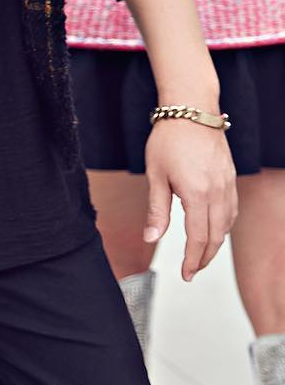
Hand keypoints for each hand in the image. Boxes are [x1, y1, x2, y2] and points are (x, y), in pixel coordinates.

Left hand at [143, 119, 237, 281]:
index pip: (199, 239)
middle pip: (216, 237)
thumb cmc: (169, 139)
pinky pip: (232, 210)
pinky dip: (224, 225)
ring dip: (215, 244)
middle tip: (192, 271)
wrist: (191, 110)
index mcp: (197, 194)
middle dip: (204, 258)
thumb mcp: (156, 175)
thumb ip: (156, 209)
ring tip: (200, 255)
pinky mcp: (230, 178)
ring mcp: (227, 185)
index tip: (186, 274)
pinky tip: (214, 229)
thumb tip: (151, 238)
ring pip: (227, 225)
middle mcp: (217, 192)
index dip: (192, 260)